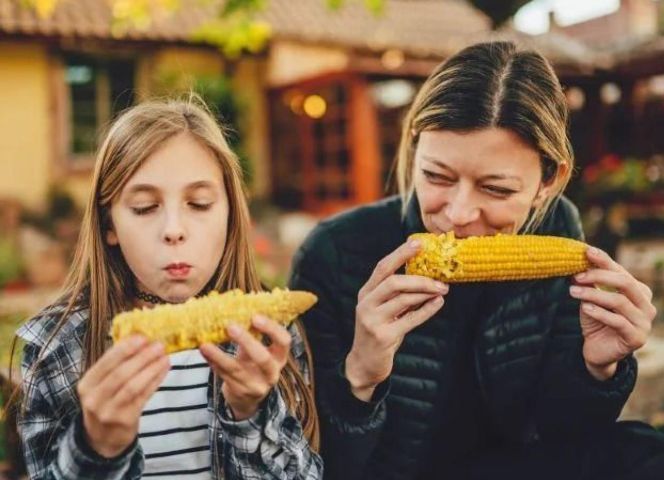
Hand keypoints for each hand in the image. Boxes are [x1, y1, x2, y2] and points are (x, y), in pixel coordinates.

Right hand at [77, 336, 169, 457]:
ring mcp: (109, 411)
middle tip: (158, 344)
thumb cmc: (105, 402)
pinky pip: (143, 396)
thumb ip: (114, 364)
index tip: (141, 336)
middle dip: (141, 357)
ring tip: (164, 356)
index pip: (106, 363)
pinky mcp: (125, 420)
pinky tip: (164, 369)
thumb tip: (138, 337)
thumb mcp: (100, 385)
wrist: (102, 439)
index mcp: (87, 384)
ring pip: (133, 386)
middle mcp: (95, 398)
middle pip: (120, 374)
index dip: (124, 349)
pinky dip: (155, 381)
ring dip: (151, 368)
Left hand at [199, 315, 290, 419]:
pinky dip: (213, 363)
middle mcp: (271, 373)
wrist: (248, 398)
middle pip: (263, 358)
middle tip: (230, 326)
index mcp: (279, 357)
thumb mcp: (258, 349)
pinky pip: (224, 376)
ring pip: (237, 370)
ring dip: (220, 356)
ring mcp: (256, 386)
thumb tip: (235, 304)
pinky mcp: (240, 392)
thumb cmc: (253, 364)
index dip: (272, 329)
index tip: (255, 316)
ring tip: (205, 344)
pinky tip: (204, 352)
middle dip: (247, 341)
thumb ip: (252, 333)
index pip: (284, 341)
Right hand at [345, 239, 447, 400]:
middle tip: (440, 279)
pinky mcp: (383, 337)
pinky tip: (438, 303)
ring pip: (403, 300)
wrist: (364, 364)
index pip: (382, 267)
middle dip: (419, 278)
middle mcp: (366, 304)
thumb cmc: (379, 331)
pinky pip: (410, 320)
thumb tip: (426, 274)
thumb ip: (397, 294)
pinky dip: (426, 310)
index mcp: (366, 293)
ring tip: (442, 290)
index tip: (418, 243)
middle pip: (393, 282)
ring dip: (426, 293)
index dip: (400, 254)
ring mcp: (372, 321)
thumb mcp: (383, 309)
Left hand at [571, 246, 656, 380]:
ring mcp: (644, 323)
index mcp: (639, 291)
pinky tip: (585, 308)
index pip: (621, 271)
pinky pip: (618, 321)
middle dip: (599, 276)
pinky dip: (600, 313)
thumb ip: (591, 282)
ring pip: (619, 301)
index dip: (604, 261)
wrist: (597, 350)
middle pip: (625, 283)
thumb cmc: (596, 320)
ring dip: (593, 294)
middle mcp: (647, 305)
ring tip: (573, 292)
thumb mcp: (592, 298)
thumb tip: (579, 260)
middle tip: (577, 276)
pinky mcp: (636, 338)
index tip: (586, 252)